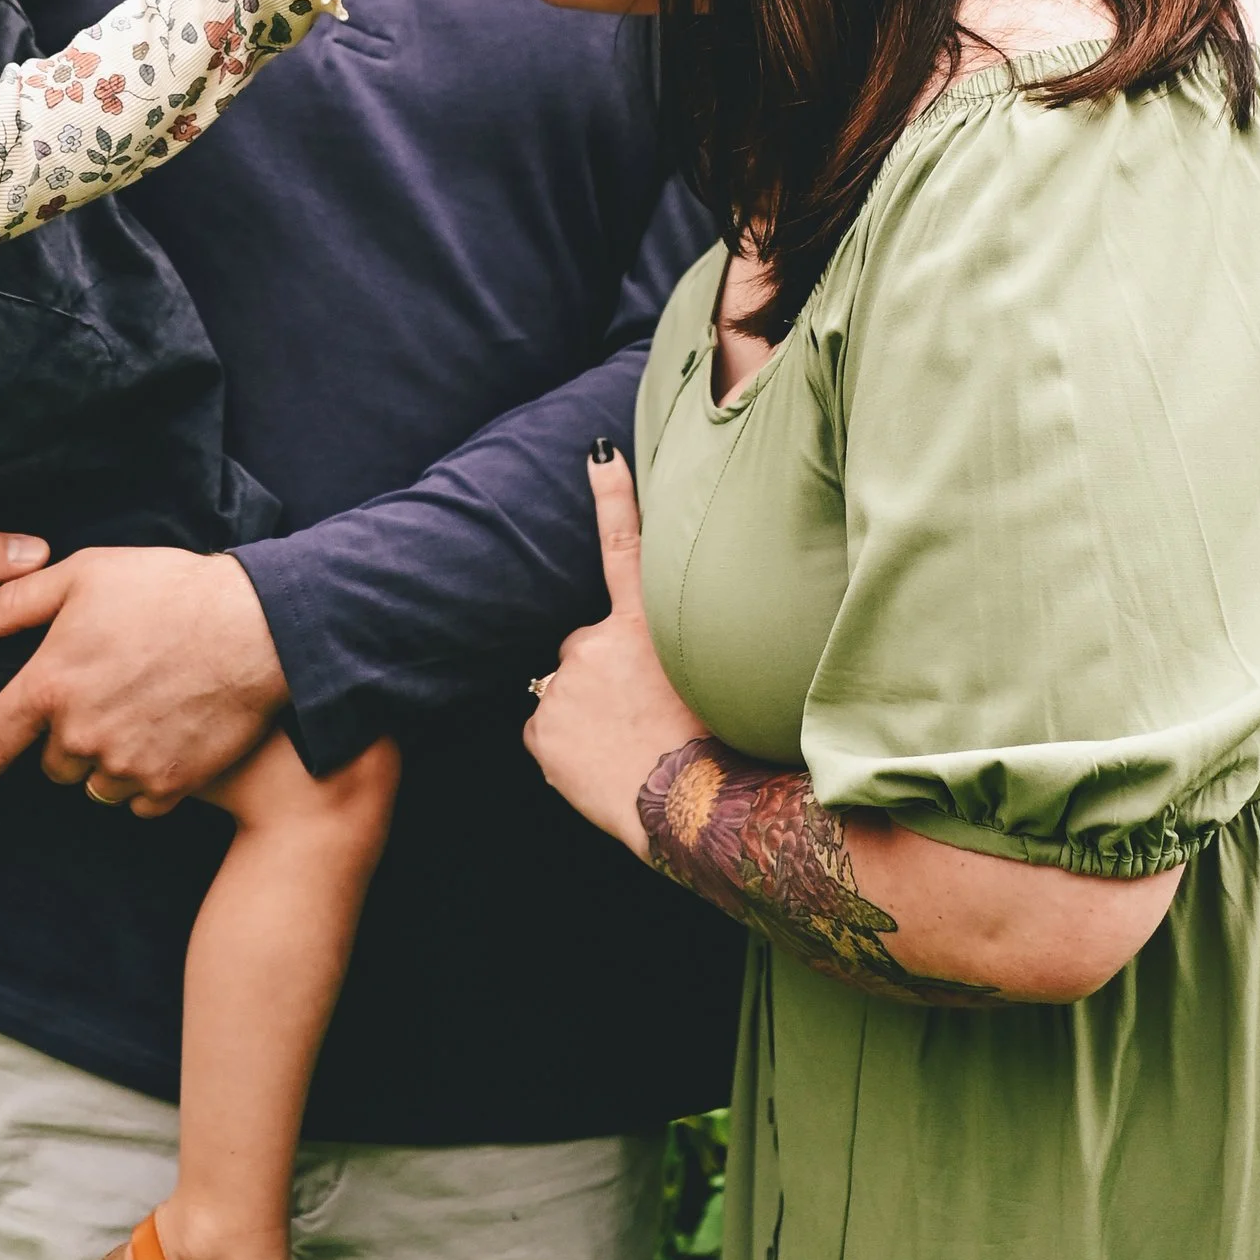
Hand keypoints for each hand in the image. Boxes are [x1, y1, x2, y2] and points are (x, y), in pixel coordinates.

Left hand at [0, 544, 288, 812]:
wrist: (255, 626)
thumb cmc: (167, 590)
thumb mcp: (84, 574)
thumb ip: (15, 603)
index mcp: (49, 686)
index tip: (4, 738)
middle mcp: (81, 736)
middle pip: (49, 767)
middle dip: (63, 740)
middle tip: (100, 697)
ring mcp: (127, 766)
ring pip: (94, 786)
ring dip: (105, 762)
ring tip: (136, 714)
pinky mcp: (171, 786)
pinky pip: (140, 802)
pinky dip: (147, 778)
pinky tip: (165, 735)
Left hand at [523, 449, 707, 857]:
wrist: (694, 808)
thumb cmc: (718, 751)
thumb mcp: (706, 678)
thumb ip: (668, 653)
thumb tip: (645, 661)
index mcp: (644, 626)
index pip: (626, 546)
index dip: (614, 495)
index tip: (598, 450)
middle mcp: (596, 641)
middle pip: (586, 649)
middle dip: (602, 677)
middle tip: (640, 718)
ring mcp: (563, 683)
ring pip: (567, 693)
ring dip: (586, 714)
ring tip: (626, 748)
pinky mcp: (541, 726)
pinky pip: (549, 732)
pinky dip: (567, 748)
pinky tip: (600, 767)